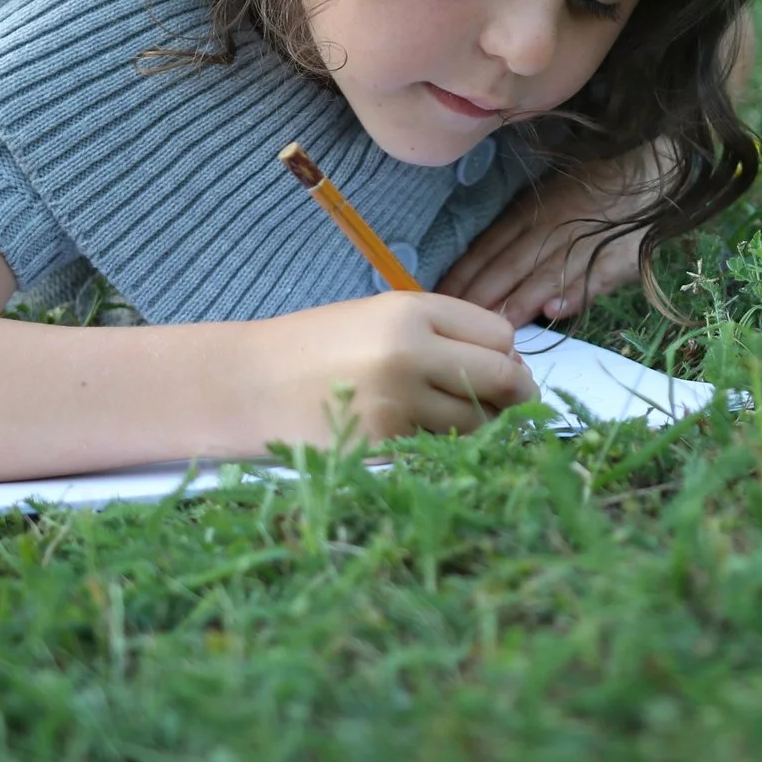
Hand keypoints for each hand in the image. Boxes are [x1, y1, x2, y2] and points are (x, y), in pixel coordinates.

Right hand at [245, 291, 533, 444]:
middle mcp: (411, 353)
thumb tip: (508, 362)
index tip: (498, 364)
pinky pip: (440, 449)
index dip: (505, 352)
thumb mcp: (377, 316)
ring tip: (461, 419)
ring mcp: (398, 404)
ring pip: (478, 422)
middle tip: (513, 403)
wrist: (246, 384)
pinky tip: (424, 437)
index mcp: (411, 312)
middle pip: (502, 378)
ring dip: (482, 425)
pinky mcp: (383, 447)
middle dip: (515, 393)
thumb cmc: (314, 347)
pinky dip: (445, 447)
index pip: (499, 335)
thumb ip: (440, 332)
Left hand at [438, 143, 668, 326]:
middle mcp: (551, 226)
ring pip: (544, 274)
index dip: (463, 274)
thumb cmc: (596, 187)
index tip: (439, 298)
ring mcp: (584, 241)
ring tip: (496, 327)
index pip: (487, 246)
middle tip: (456, 325)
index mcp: (531, 211)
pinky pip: (594, 276)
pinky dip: (575, 292)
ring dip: (518, 302)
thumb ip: (521, 234)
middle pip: (508, 265)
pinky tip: (556, 310)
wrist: (653, 173)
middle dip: (480, 296)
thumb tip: (483, 269)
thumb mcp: (551, 199)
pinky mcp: (618, 256)